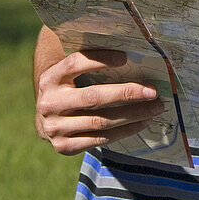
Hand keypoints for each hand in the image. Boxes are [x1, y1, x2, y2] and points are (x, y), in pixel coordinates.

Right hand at [35, 48, 165, 154]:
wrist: (44, 120)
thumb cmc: (67, 88)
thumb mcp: (68, 72)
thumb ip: (88, 61)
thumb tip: (129, 51)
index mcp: (50, 78)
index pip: (75, 64)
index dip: (100, 60)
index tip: (126, 57)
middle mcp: (50, 103)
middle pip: (93, 97)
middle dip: (127, 93)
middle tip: (153, 90)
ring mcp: (55, 128)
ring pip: (100, 121)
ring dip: (132, 114)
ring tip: (154, 107)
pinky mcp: (64, 147)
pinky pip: (100, 140)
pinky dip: (124, 131)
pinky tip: (142, 122)